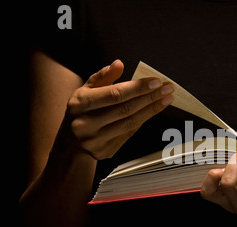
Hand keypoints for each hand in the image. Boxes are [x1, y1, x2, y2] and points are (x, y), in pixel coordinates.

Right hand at [59, 59, 173, 159]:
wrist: (69, 141)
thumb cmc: (82, 110)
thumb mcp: (85, 89)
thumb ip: (103, 76)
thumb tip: (119, 64)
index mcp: (80, 103)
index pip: (115, 94)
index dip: (138, 88)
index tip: (156, 82)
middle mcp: (85, 123)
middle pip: (125, 109)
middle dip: (150, 97)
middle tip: (167, 89)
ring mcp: (94, 140)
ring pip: (130, 123)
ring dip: (151, 110)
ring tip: (166, 99)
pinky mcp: (104, 152)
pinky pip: (129, 134)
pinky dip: (142, 121)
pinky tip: (153, 111)